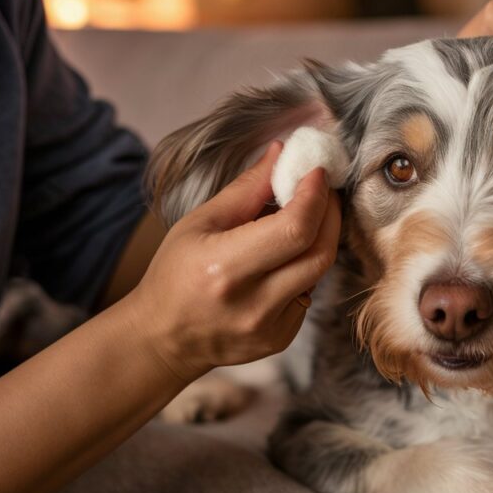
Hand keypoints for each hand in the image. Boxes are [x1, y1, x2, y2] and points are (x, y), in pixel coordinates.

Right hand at [130, 142, 340, 380]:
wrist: (162, 339)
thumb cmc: (175, 274)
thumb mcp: (200, 223)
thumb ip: (246, 189)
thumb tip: (280, 152)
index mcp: (225, 268)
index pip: (295, 228)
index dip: (315, 196)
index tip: (317, 172)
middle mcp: (252, 303)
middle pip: (320, 251)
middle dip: (329, 213)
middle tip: (322, 190)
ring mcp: (269, 327)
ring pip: (318, 272)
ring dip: (319, 239)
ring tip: (302, 219)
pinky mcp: (280, 340)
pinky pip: (309, 294)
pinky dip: (303, 269)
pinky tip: (281, 262)